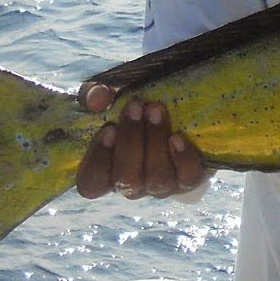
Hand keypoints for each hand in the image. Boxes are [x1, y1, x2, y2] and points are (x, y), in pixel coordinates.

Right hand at [75, 83, 209, 199]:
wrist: (176, 101)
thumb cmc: (133, 103)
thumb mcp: (108, 94)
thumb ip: (94, 94)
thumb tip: (98, 99)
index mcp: (105, 172)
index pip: (92, 184)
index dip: (99, 160)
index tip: (109, 128)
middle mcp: (131, 186)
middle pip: (126, 180)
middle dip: (130, 141)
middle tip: (136, 106)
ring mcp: (160, 186)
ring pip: (156, 179)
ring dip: (155, 142)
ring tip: (156, 110)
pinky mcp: (188, 180)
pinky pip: (188, 179)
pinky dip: (183, 159)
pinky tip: (177, 136)